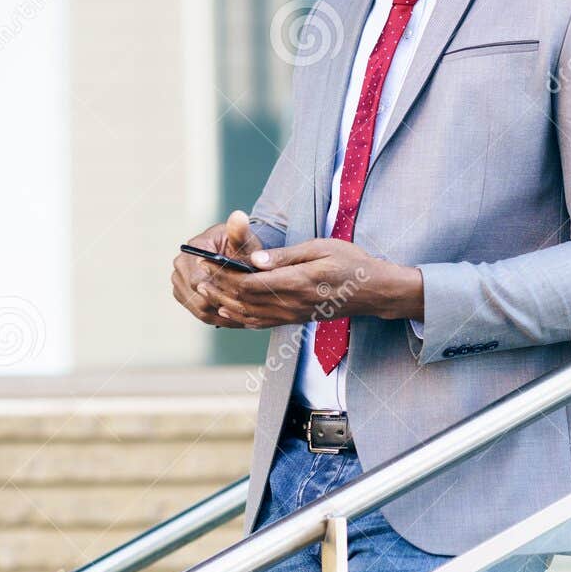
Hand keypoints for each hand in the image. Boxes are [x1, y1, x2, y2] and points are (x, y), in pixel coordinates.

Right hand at [171, 210, 262, 327]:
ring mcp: (178, 280)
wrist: (234, 251)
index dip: (220, 294)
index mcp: (192, 249)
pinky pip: (198, 311)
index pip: (199, 281)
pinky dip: (217, 317)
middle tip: (247, 316)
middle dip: (222, 307)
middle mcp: (180, 264)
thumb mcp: (244, 240)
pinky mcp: (183, 293)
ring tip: (245, 320)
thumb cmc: (241, 245)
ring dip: (221, 316)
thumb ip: (241, 233)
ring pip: (198, 308)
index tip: (243, 303)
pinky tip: (237, 320)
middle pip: (197, 298)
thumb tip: (239, 217)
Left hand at [198, 238, 422, 328]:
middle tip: (198, 276)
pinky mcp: (294, 319)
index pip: (250, 283)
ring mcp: (292, 315)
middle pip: (245, 300)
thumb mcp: (320, 248)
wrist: (372, 291)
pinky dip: (241, 318)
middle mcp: (291, 304)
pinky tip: (228, 311)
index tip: (208, 262)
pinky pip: (262, 322)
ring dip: (225, 303)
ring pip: (250, 314)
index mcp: (296, 283)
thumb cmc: (350, 262)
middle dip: (219, 288)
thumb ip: (285, 256)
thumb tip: (254, 260)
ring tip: (206, 291)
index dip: (225, 274)